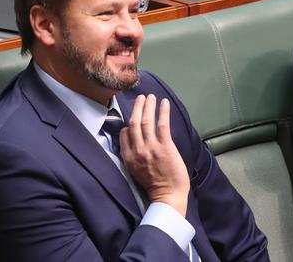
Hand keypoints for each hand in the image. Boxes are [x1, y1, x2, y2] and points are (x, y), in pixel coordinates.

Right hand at [120, 94, 189, 215]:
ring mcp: (151, 148)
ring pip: (146, 121)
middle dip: (137, 108)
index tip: (133, 116)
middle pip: (133, 124)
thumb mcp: (136, 171)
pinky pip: (162, 125)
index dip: (128, 123)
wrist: (167, 196)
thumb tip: (136, 143)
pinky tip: (164, 103)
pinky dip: (162, 112)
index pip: (124, 135)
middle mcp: (137, 151)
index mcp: (129, 158)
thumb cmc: (155, 185)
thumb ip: (134, 156)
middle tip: (140, 97)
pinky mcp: (165, 147)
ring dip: (148, 106)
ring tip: (150, 97)